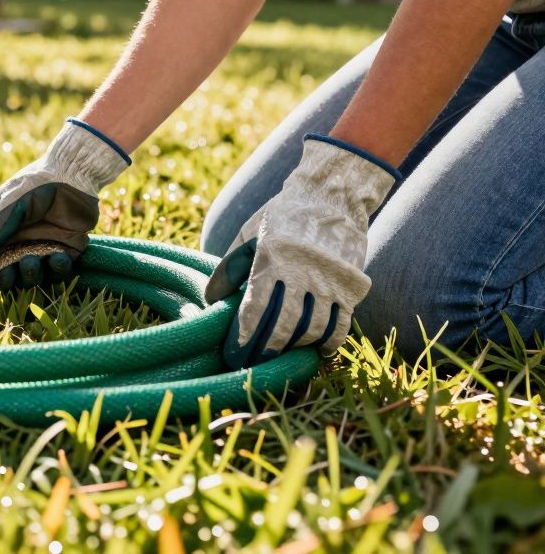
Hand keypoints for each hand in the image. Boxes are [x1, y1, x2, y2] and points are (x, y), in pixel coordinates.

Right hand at [0, 119, 130, 288]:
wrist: (73, 173)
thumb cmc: (35, 183)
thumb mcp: (11, 202)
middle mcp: (19, 243)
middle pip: (7, 273)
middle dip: (8, 278)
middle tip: (10, 273)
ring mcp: (42, 249)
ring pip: (32, 275)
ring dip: (30, 274)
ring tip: (32, 261)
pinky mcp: (65, 251)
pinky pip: (59, 270)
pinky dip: (58, 269)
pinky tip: (58, 258)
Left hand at [205, 135, 399, 367]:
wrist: (332, 196)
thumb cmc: (282, 216)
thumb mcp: (249, 234)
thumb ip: (230, 267)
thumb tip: (210, 299)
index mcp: (272, 258)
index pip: (255, 308)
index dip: (243, 335)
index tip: (233, 352)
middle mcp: (302, 272)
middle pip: (283, 324)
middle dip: (266, 349)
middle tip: (252, 364)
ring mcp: (330, 281)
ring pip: (312, 328)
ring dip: (294, 347)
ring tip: (279, 356)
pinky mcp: (351, 286)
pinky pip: (340, 324)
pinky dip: (327, 342)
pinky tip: (315, 350)